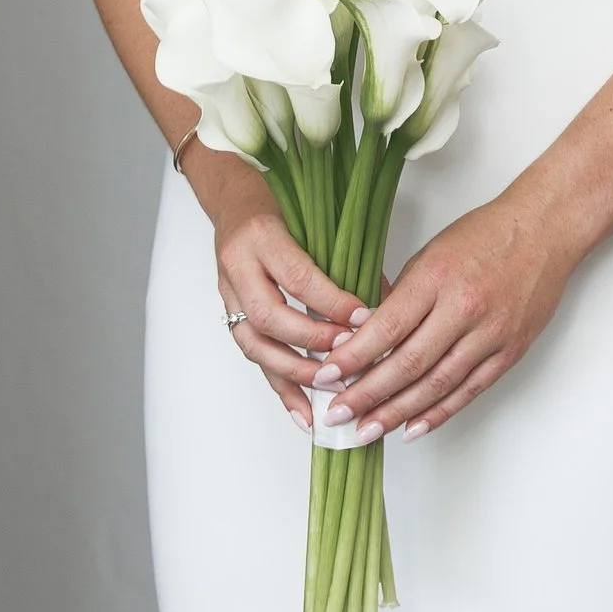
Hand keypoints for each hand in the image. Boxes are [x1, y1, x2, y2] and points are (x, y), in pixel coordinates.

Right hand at [200, 155, 361, 423]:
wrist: (232, 199)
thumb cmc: (278, 203)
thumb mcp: (311, 219)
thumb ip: (342, 260)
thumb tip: (384, 304)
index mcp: (261, 235)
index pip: (298, 278)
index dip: (332, 303)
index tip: (364, 320)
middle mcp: (237, 267)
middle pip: (269, 317)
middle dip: (311, 343)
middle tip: (347, 357)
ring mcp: (228, 293)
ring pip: (255, 344)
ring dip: (294, 373)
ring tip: (328, 392)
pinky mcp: (229, 314)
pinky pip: (253, 357)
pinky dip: (280, 387)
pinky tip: (303, 412)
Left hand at [312, 189, 576, 440]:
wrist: (545, 230)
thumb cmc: (485, 236)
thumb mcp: (431, 253)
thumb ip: (400, 296)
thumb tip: (364, 335)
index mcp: (436, 278)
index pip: (386, 328)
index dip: (353, 357)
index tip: (326, 376)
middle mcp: (463, 309)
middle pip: (408, 363)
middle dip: (367, 395)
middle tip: (337, 415)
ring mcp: (490, 334)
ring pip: (437, 385)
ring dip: (398, 413)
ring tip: (367, 431)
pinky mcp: (510, 351)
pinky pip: (469, 390)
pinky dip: (439, 412)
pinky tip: (412, 428)